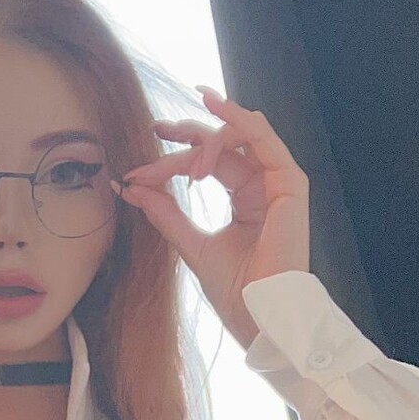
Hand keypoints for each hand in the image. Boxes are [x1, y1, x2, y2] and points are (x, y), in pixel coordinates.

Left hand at [113, 87, 309, 351]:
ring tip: (176, 144)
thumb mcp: (191, 244)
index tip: (135, 174)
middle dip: (186, 133)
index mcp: (245, 198)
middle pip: (222, 144)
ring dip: (203, 135)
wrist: (259, 312)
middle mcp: (262, 185)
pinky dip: (237, 118)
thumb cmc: (235, 290)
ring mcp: (277, 182)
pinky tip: (213, 107)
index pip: (208, 162)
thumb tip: (130, 187)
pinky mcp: (288, 182)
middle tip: (155, 129)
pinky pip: (262, 136)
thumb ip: (166, 214)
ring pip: (237, 137)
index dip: (171, 160)